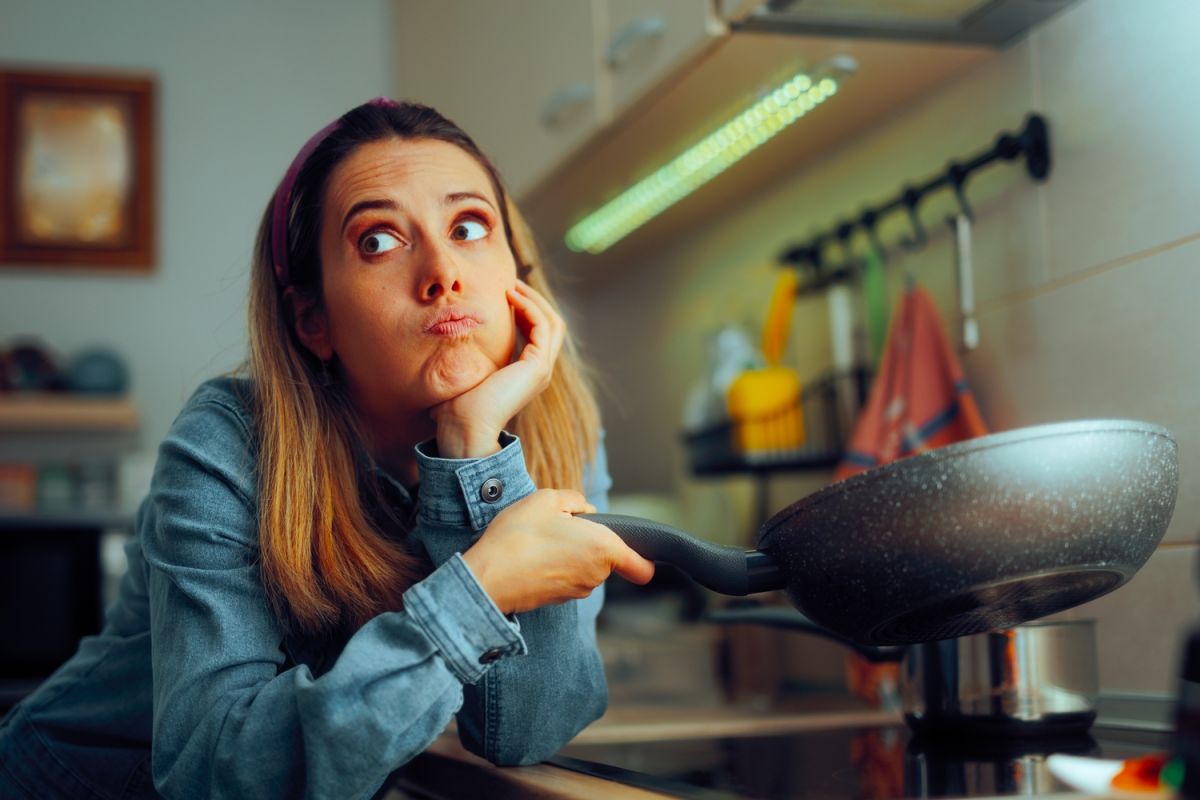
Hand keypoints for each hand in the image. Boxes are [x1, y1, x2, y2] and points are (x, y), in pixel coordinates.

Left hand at [431, 281, 563, 457]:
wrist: (464, 428)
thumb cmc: (458, 407)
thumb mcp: (469, 373)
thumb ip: (472, 356)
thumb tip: (452, 338)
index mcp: (527, 374)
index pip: (538, 334)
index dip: (526, 310)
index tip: (506, 293)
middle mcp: (539, 371)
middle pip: (551, 325)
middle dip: (534, 300)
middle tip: (513, 283)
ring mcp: (542, 370)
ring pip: (552, 322)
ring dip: (534, 299)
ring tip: (512, 285)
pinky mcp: (537, 367)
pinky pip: (542, 326)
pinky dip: (530, 307)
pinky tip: (510, 296)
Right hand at [462, 489, 655, 614]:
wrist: (486, 577)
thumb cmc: (518, 537)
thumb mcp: (546, 499)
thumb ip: (575, 500)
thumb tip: (585, 511)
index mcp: (603, 549)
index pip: (642, 568)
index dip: (643, 560)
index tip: (638, 554)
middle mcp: (595, 575)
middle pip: (606, 558)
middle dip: (588, 542)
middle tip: (559, 528)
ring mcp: (576, 591)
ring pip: (584, 568)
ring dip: (569, 555)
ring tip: (539, 542)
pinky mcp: (557, 600)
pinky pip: (565, 578)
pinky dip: (554, 568)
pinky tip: (530, 556)